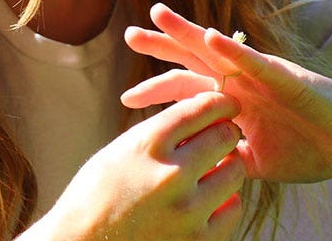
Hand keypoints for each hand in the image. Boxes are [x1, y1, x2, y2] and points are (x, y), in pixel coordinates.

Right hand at [23, 92, 245, 240]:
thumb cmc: (96, 195)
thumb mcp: (121, 151)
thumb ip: (160, 133)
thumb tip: (203, 115)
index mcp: (147, 145)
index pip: (200, 109)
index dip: (218, 103)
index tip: (224, 105)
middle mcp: (170, 175)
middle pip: (224, 137)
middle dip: (225, 133)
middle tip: (220, 138)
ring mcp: (187, 211)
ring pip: (235, 171)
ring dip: (227, 167)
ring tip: (211, 171)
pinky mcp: (198, 240)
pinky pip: (233, 208)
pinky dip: (225, 202)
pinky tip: (207, 201)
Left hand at [122, 4, 331, 183]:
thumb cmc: (314, 148)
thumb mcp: (259, 161)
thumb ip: (230, 158)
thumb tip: (200, 172)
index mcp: (234, 100)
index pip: (187, 89)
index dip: (156, 91)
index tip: (124, 100)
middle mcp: (243, 82)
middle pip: (193, 60)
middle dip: (160, 48)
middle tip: (128, 35)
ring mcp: (263, 76)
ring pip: (217, 50)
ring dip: (187, 32)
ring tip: (158, 14)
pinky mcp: (286, 78)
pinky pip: (255, 63)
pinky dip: (232, 49)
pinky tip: (209, 35)